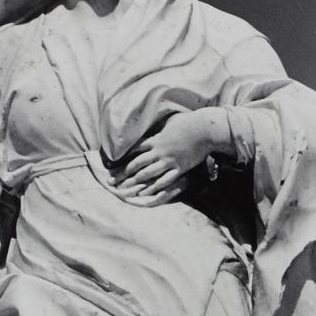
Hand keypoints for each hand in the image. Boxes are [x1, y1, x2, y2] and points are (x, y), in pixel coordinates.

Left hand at [109, 109, 229, 206]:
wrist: (204, 129)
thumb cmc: (189, 122)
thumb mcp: (170, 122)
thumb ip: (161, 127)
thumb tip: (155, 123)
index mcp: (156, 139)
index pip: (134, 149)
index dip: (122, 158)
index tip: (112, 165)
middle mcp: (159, 151)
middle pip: (136, 164)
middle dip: (122, 174)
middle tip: (112, 181)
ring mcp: (169, 160)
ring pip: (147, 173)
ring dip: (134, 182)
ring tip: (124, 189)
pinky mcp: (180, 168)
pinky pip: (164, 180)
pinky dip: (153, 188)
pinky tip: (144, 193)